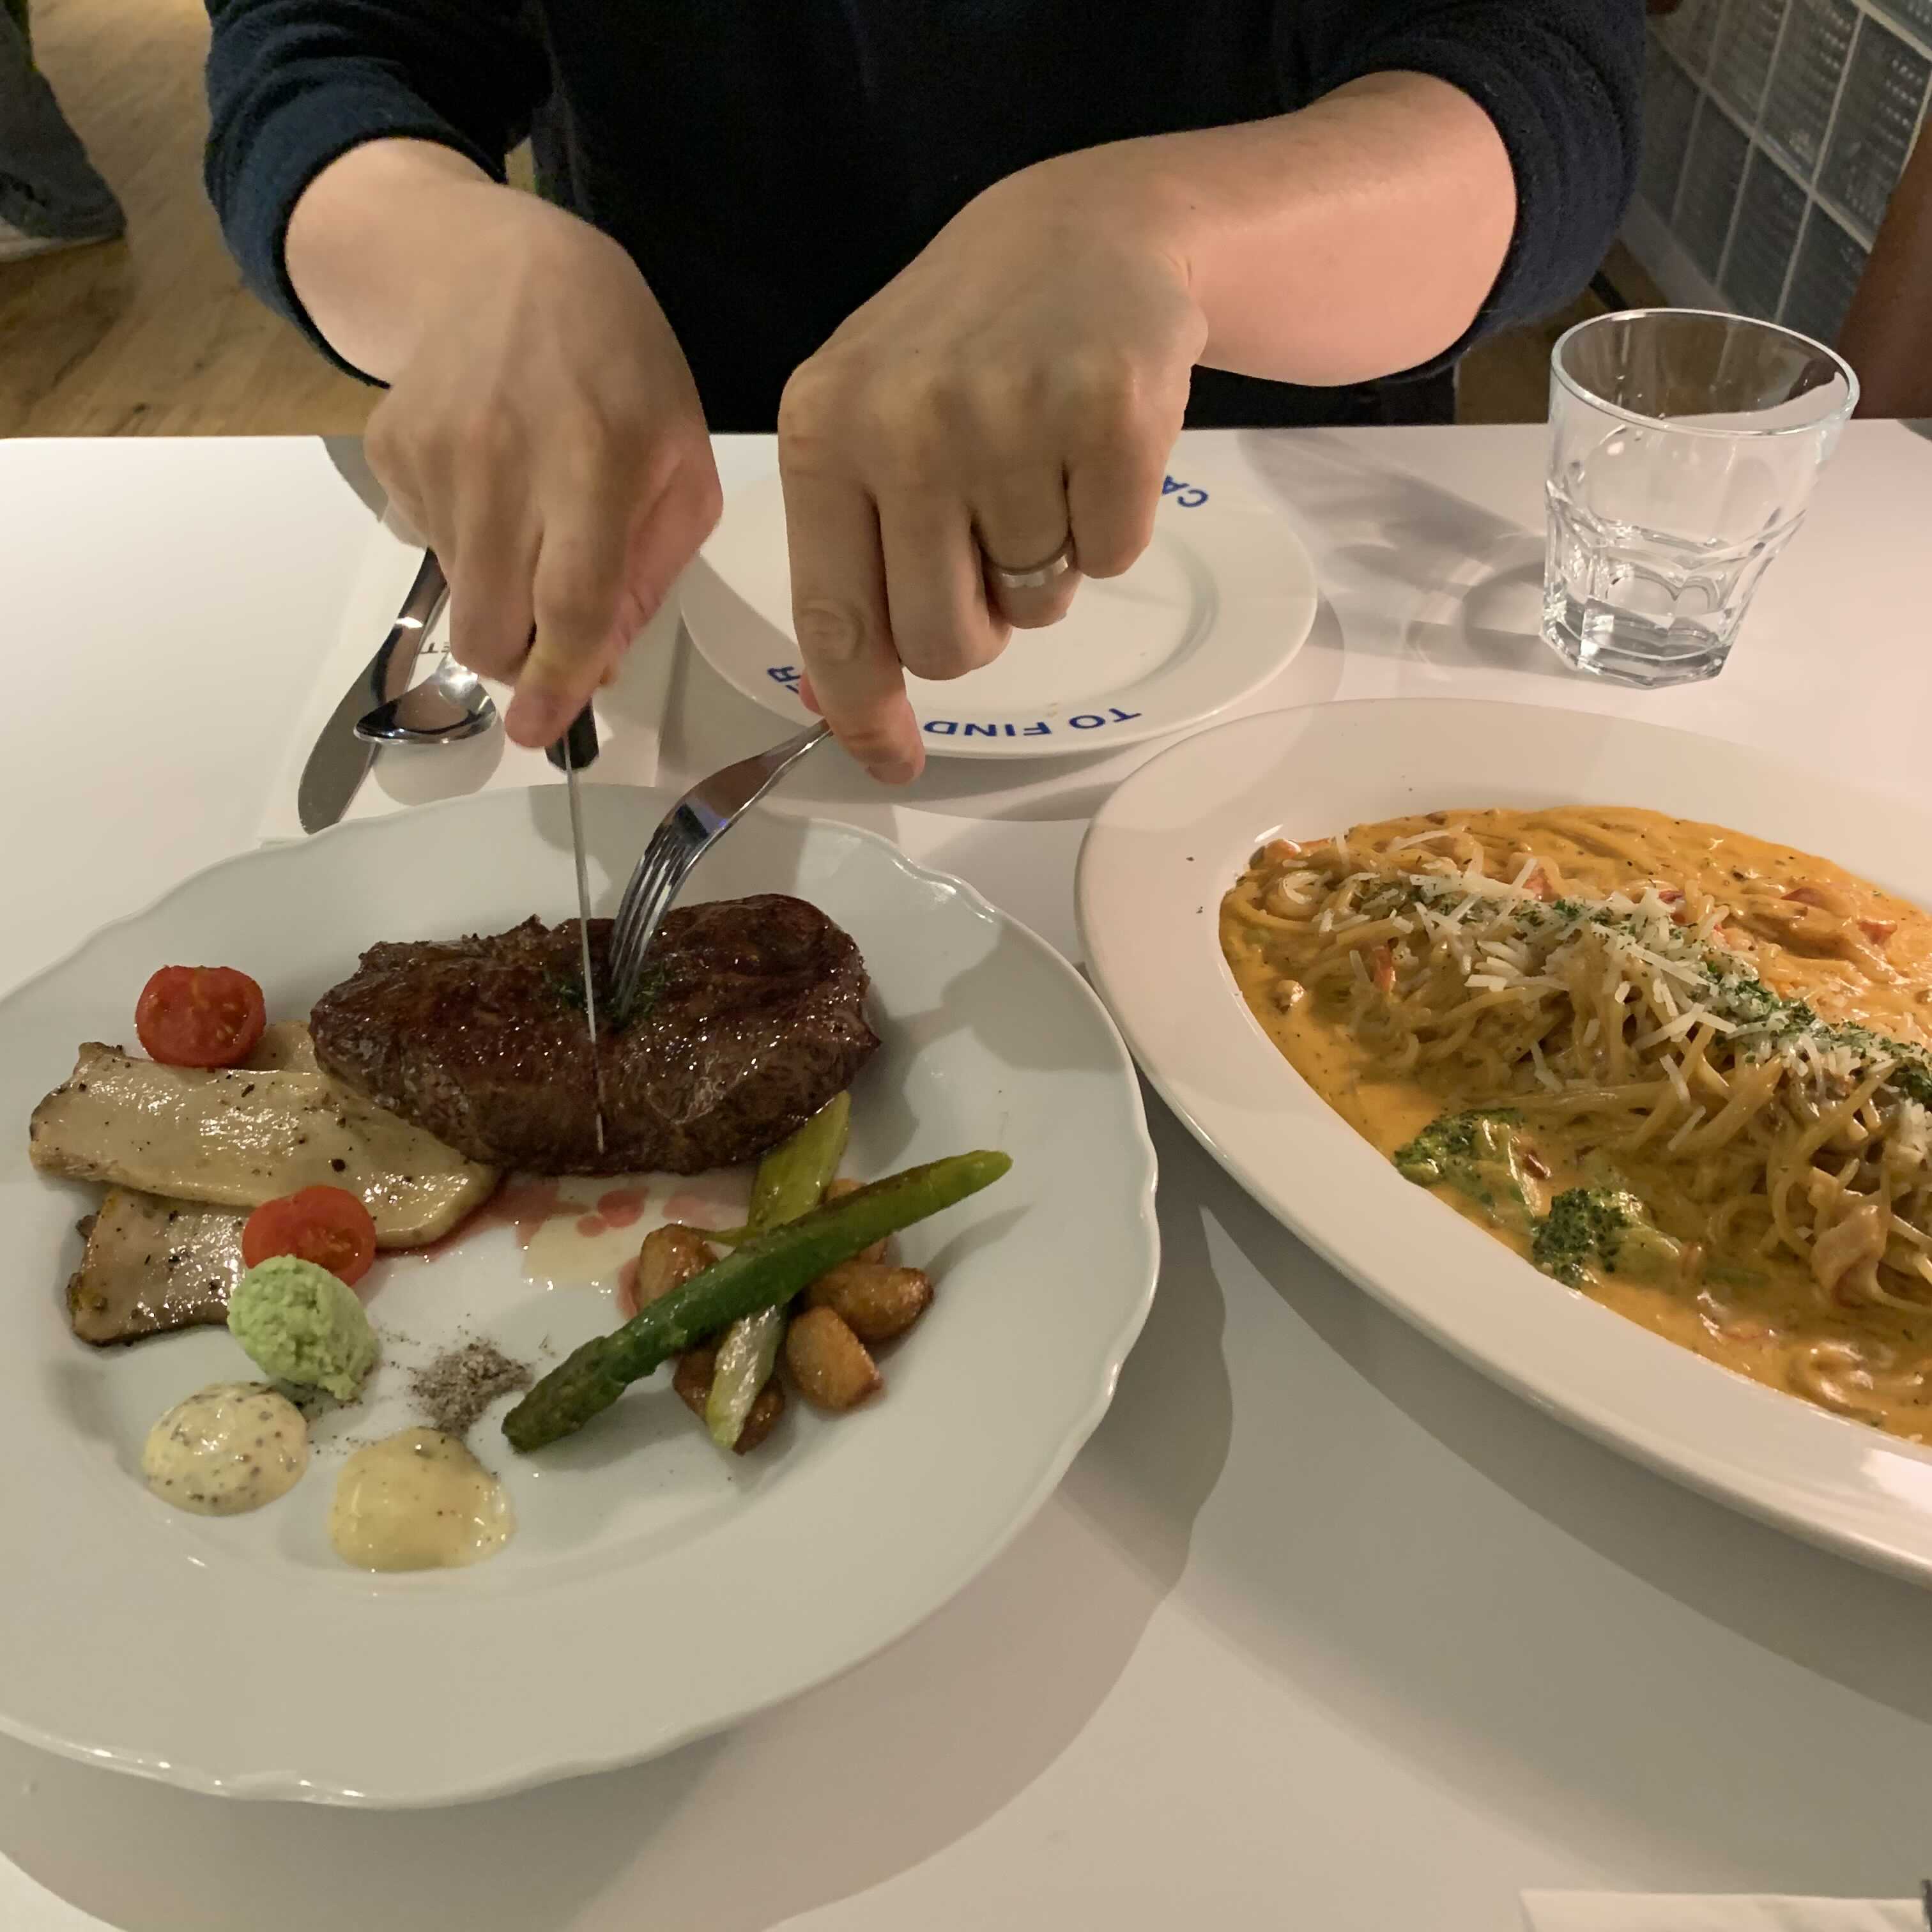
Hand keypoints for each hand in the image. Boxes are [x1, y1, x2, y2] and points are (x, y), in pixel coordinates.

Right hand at [356, 188, 719, 747]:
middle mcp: (501, 459)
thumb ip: (651, 566)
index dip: (559, 681)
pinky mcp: (387, 449)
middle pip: (489, 624)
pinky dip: (465, 543)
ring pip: (455, 596)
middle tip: (551, 642)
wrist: (497, 261)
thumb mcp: (678, 454)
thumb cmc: (619, 364)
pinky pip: (427, 544)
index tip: (544, 735)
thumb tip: (599, 660)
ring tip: (532, 521)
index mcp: (594, 460)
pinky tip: (492, 480)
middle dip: (519, 664)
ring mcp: (433, 454)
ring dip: (498, 596)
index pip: (569, 601)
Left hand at [776, 157, 1205, 781]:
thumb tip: (844, 713)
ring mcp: (1010, 416)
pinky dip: (1112, 524)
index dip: (865, 710)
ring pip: (1037, 606)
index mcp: (824, 432)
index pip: (837, 620)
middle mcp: (906, 424)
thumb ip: (848, 558)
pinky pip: (1113, 557)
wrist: (1084, 232)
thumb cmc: (962, 352)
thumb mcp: (868, 424)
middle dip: (978, 625)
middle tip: (990, 548)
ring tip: (1040, 467)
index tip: (891, 763)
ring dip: (1047, 564)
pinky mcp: (1111, 414)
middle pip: (947, 643)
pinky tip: (1092, 447)